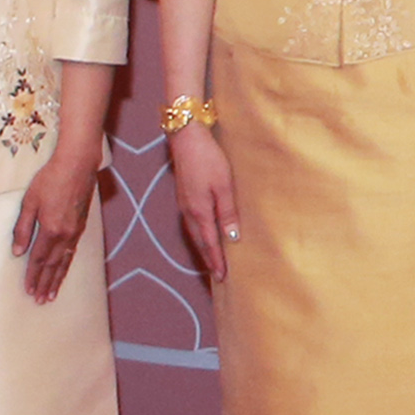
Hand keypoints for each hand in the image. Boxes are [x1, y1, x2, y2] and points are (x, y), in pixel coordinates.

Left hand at [13, 145, 101, 302]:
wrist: (77, 164)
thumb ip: (22, 228)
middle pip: (54, 265)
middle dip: (45, 283)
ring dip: (58, 278)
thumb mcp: (29, 201)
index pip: (39, 259)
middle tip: (40, 300)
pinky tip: (64, 269)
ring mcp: (76, 230)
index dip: (33, 276)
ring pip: (65, 260)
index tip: (28, 290)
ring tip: (52, 293)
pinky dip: (67, 264)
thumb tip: (17, 251)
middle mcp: (65, 234)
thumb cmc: (50, 179)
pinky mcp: (81, 225)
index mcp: (50, 229)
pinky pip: (73, 251)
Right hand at [169, 122, 240, 288]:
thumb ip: (227, 213)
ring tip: (211, 259)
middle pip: (199, 241)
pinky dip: (198, 234)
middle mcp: (188, 211)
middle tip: (217, 274)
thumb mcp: (224, 186)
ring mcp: (184, 203)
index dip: (216, 260)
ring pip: (194, 232)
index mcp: (199, 212)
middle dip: (208, 258)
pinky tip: (203, 233)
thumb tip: (231, 238)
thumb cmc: (208, 159)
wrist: (186, 138)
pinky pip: (191, 222)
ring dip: (203, 247)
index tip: (222, 276)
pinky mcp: (184, 195)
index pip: (210, 243)